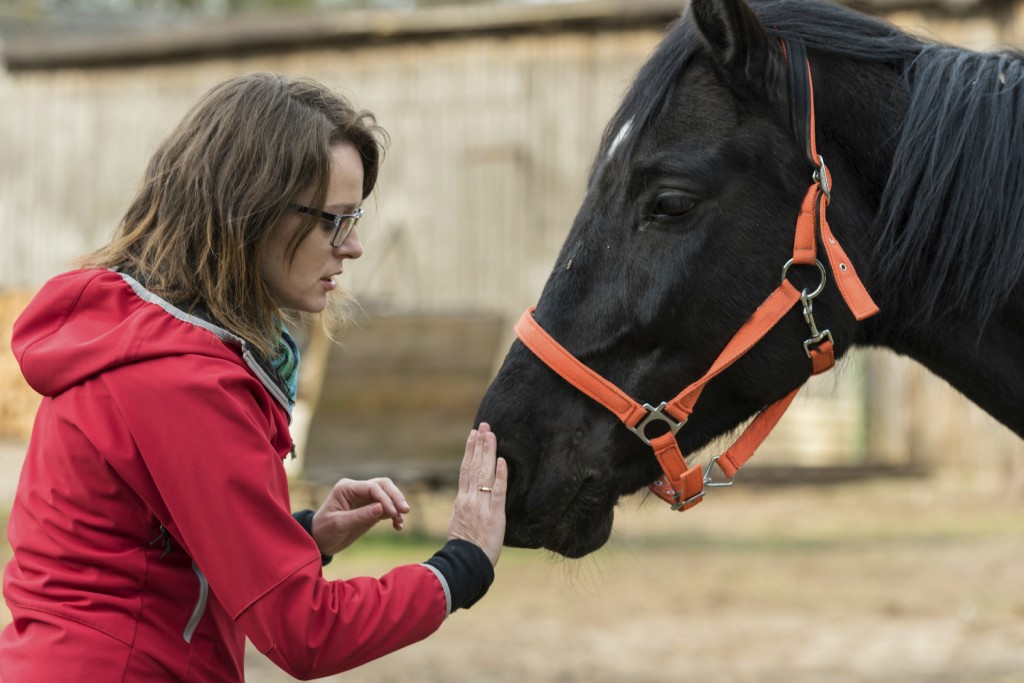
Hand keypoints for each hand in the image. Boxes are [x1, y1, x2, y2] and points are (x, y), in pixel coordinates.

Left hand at [311, 477, 410, 555]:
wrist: (319, 541)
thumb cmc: (324, 530)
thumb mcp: (339, 524)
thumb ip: (360, 515)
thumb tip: (381, 508)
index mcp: (347, 488)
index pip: (372, 487)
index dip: (385, 498)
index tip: (393, 513)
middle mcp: (357, 490)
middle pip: (383, 486)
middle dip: (396, 497)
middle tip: (405, 511)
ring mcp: (364, 499)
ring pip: (388, 495)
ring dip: (396, 506)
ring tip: (400, 522)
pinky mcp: (370, 510)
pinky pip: (387, 508)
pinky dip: (394, 515)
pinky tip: (398, 526)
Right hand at [446, 422, 506, 566]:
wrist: (465, 565)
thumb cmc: (463, 549)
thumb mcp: (459, 523)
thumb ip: (466, 508)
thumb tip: (469, 498)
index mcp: (461, 501)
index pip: (465, 469)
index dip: (470, 451)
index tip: (473, 435)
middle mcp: (470, 499)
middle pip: (474, 466)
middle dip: (480, 444)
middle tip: (484, 425)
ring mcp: (482, 506)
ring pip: (484, 474)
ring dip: (488, 452)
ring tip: (491, 435)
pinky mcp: (495, 515)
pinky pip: (498, 492)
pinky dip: (500, 476)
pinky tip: (503, 461)